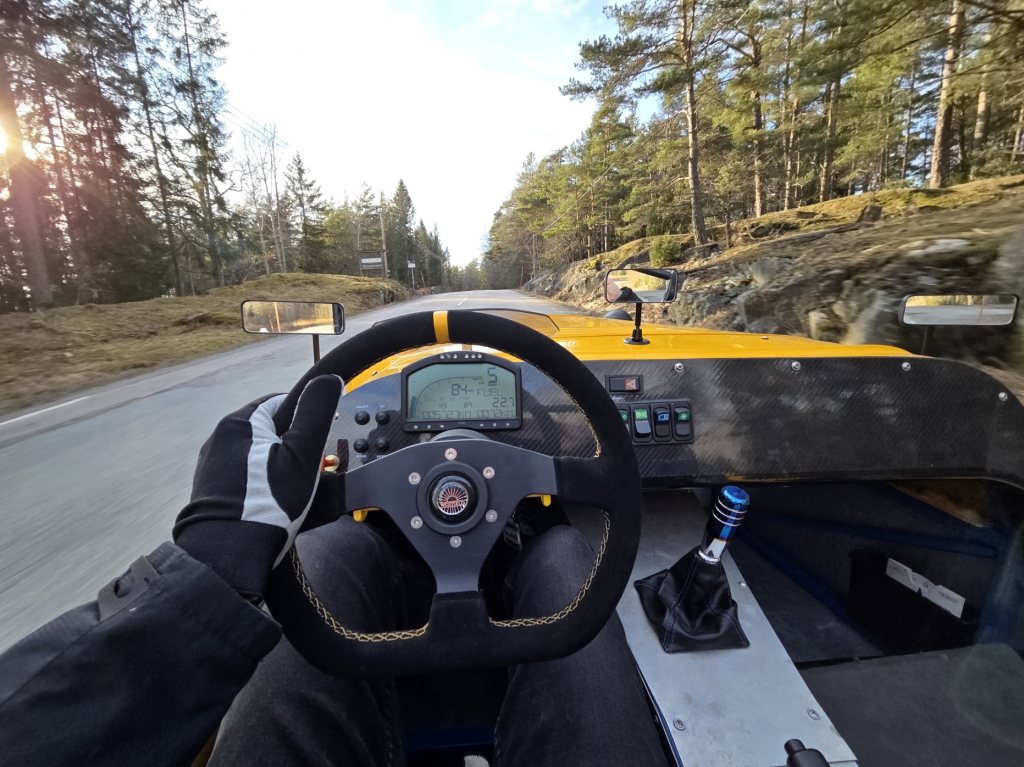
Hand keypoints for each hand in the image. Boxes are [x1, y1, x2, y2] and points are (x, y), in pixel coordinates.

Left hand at [173, 375, 342, 599]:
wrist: (227, 554)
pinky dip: (261, 487)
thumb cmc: (269, 500)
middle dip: (294, 449)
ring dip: (279, 469)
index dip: (308, 421)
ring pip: (258, 456)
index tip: (322, 446)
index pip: (282, 403)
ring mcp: (211, 466)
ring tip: (296, 496)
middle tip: (313, 475)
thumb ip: (316, 411)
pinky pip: (244, 478)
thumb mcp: (303, 453)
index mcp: (240, 421)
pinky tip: (273, 507)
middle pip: (270, 432)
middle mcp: (219, 438)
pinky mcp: (209, 491)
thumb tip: (329, 379)